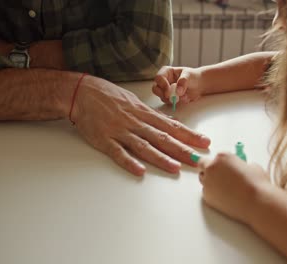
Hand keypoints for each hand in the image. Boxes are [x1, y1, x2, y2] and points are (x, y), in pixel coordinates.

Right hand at [72, 75, 211, 175]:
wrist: (82, 92)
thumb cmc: (108, 96)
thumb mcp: (134, 101)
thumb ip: (151, 115)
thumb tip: (170, 121)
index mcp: (144, 113)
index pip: (171, 126)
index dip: (189, 135)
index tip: (204, 142)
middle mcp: (136, 122)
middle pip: (162, 138)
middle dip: (182, 150)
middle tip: (198, 160)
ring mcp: (120, 131)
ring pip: (144, 146)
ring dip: (160, 157)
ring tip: (175, 168)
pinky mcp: (105, 140)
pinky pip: (118, 153)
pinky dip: (129, 162)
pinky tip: (139, 171)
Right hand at [153, 66, 203, 104]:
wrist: (199, 85)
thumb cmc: (193, 76)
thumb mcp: (189, 76)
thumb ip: (183, 82)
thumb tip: (178, 92)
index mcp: (166, 72)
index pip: (159, 78)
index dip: (162, 85)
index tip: (169, 92)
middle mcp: (163, 81)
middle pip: (155, 89)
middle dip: (162, 95)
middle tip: (171, 98)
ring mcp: (165, 90)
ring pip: (161, 97)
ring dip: (170, 99)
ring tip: (182, 97)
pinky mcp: (169, 97)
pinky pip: (168, 102)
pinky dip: (175, 102)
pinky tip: (183, 99)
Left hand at [199, 153, 270, 222]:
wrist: (256, 202)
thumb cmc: (257, 184)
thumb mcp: (252, 167)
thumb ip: (242, 165)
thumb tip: (240, 168)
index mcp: (222, 157)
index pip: (216, 156)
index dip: (221, 162)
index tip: (225, 166)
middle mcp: (212, 168)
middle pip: (203, 164)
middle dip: (210, 168)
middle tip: (218, 174)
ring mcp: (207, 182)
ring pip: (203, 178)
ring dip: (210, 180)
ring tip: (223, 186)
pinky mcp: (207, 196)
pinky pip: (206, 192)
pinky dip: (212, 193)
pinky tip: (224, 196)